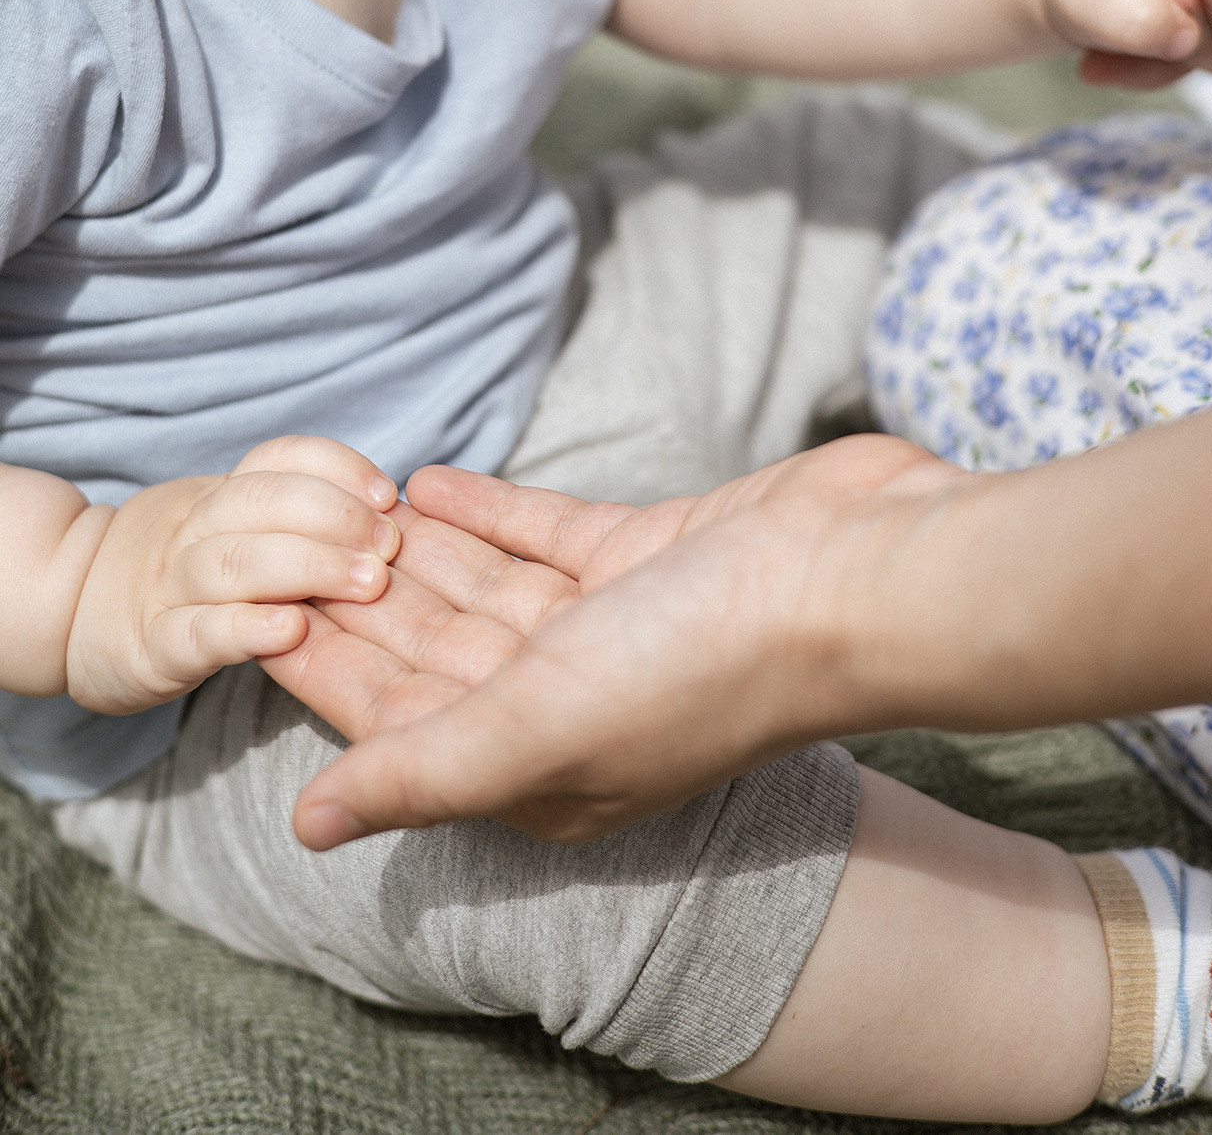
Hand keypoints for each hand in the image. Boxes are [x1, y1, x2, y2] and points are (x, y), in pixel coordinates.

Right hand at [66, 436, 400, 713]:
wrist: (72, 609)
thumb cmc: (190, 573)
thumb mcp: (237, 528)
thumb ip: (301, 516)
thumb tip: (394, 513)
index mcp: (225, 496)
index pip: (281, 458)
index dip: (338, 468)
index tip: (387, 495)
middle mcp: (197, 529)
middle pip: (265, 502)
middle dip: (337, 517)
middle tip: (390, 549)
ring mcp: (170, 586)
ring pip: (237, 561)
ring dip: (309, 565)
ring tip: (365, 583)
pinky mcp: (153, 647)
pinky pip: (199, 631)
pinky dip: (247, 627)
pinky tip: (290, 629)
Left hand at [287, 435, 956, 849]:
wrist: (854, 578)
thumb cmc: (703, 664)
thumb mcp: (540, 725)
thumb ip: (423, 770)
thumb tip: (307, 828)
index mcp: (540, 765)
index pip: (401, 719)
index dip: (326, 670)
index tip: (258, 610)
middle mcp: (570, 702)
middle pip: (435, 649)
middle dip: (361, 601)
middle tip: (287, 541)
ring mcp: (611, 625)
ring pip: (482, 588)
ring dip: (413, 553)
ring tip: (342, 505)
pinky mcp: (644, 553)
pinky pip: (542, 534)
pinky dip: (487, 511)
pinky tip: (430, 481)